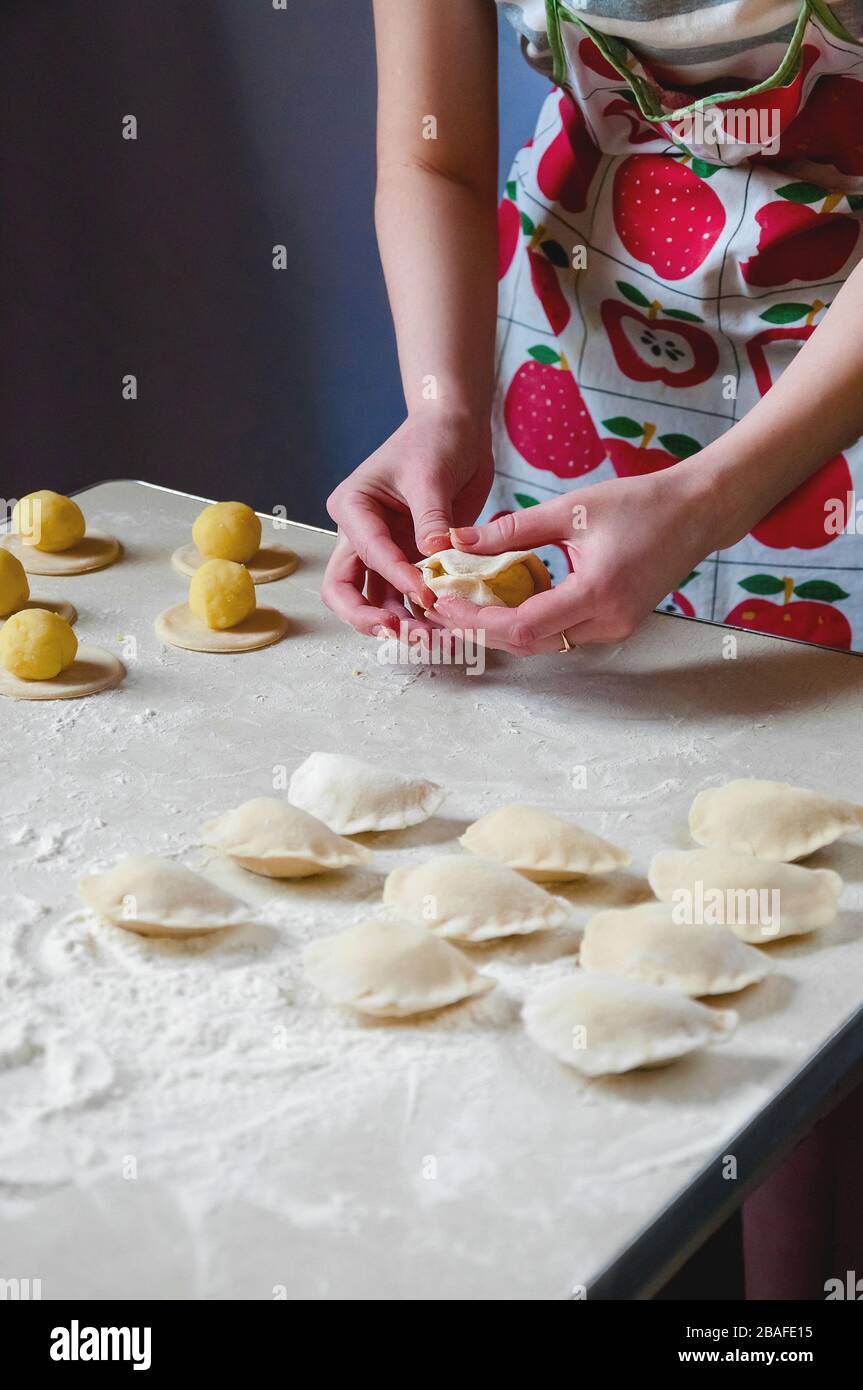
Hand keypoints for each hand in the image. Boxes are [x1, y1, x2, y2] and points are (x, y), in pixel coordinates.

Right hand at [322, 411, 493, 636]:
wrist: (457, 429)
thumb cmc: (436, 439)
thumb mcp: (431, 474)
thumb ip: (430, 518)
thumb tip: (433, 557)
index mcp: (353, 508)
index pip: (368, 553)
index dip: (397, 578)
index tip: (428, 595)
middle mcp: (360, 534)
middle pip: (346, 591)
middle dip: (370, 618)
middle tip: (402, 635)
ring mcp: (384, 550)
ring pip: (376, 600)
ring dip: (400, 624)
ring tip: (432, 641)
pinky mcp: (409, 560)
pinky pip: (406, 597)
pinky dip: (421, 614)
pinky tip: (444, 629)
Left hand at [430, 467, 713, 653]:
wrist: (695, 513)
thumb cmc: (638, 504)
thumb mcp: (571, 509)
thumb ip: (512, 529)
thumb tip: (458, 541)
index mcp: (597, 592)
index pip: (522, 626)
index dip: (478, 620)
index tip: (445, 602)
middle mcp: (607, 622)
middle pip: (529, 643)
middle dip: (481, 629)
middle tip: (443, 608)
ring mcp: (615, 629)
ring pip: (544, 643)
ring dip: (502, 628)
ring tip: (464, 605)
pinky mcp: (616, 626)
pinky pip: (561, 633)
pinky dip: (528, 622)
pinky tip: (502, 600)